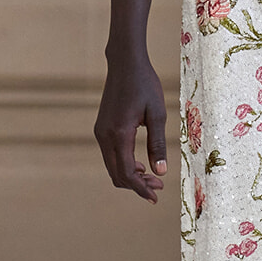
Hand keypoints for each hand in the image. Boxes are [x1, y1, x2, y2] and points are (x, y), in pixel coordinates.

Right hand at [95, 55, 167, 202]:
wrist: (125, 64)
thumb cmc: (145, 85)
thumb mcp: (157, 114)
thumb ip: (158, 144)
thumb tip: (161, 172)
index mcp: (119, 134)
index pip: (127, 173)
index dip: (141, 188)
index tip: (155, 196)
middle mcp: (104, 136)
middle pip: (117, 175)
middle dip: (137, 185)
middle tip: (158, 186)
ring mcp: (100, 132)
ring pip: (112, 167)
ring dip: (130, 176)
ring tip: (152, 176)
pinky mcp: (101, 128)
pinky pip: (110, 156)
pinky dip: (124, 165)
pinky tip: (140, 164)